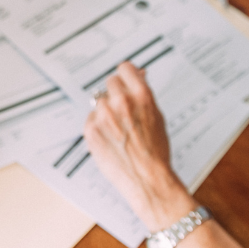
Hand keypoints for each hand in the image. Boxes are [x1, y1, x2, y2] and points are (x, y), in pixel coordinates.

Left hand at [83, 63, 194, 232]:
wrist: (147, 178)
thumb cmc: (155, 152)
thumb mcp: (157, 117)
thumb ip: (144, 95)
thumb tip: (138, 75)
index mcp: (141, 96)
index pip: (125, 68)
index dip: (126, 75)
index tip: (124, 79)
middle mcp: (121, 103)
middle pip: (110, 82)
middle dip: (116, 93)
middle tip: (122, 109)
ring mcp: (104, 116)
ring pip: (99, 102)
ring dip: (106, 111)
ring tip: (118, 130)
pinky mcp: (91, 130)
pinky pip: (91, 119)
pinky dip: (97, 126)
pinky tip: (110, 139)